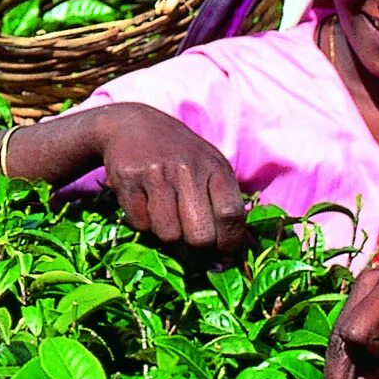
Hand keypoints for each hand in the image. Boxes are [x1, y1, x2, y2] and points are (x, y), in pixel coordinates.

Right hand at [97, 107, 247, 258]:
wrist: (131, 124)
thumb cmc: (179, 154)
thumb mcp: (210, 168)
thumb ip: (228, 204)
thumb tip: (250, 248)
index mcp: (214, 167)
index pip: (231, 216)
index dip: (230, 243)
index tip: (225, 254)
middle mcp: (187, 169)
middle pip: (201, 236)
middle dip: (198, 247)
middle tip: (192, 239)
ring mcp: (156, 174)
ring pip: (169, 235)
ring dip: (168, 235)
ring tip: (166, 217)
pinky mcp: (128, 180)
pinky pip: (140, 225)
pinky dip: (143, 224)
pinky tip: (144, 205)